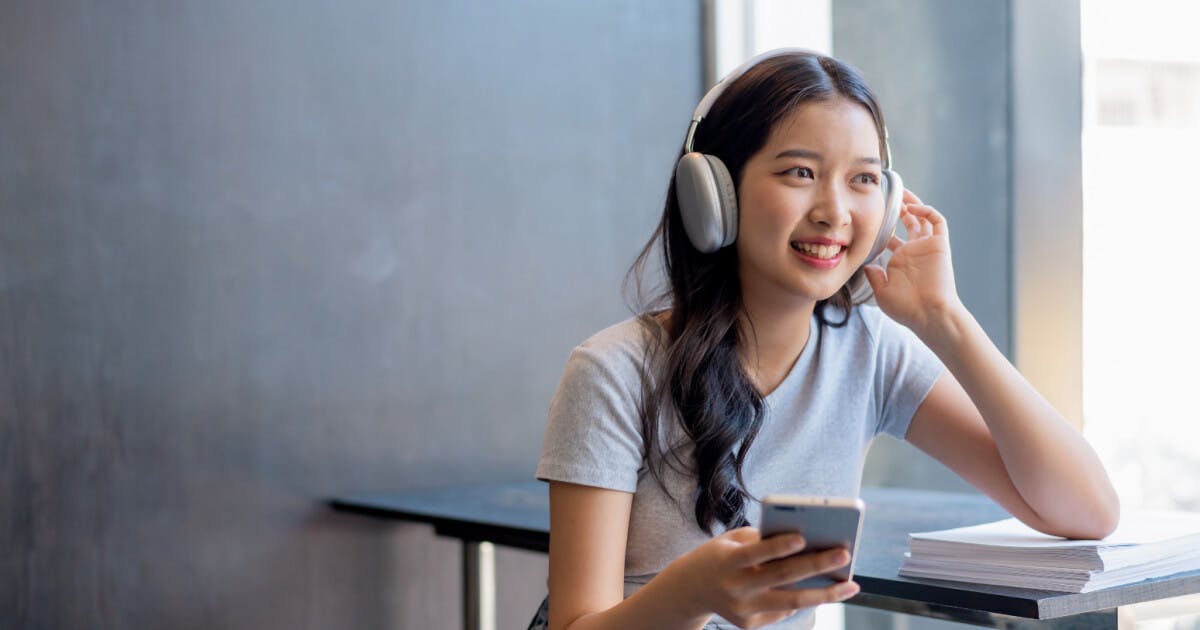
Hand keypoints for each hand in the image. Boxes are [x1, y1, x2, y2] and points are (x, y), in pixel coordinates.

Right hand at [670, 527, 859, 628]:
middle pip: (781, 578)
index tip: (803, 537)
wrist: (690, 589)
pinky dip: (804, 597)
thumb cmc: (720, 556)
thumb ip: (761, 539)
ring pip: (791, 603)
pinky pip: (783, 610)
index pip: (756, 554)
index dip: (778, 547)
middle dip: (816, 565)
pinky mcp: (749, 624)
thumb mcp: (731, 541)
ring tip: (851, 586)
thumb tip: (806, 541)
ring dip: (825, 594)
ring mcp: (743, 610)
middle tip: (844, 554)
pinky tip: (823, 589)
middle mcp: (735, 588)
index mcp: (727, 561)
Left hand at [863, 190, 963, 335]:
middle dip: (898, 208)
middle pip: (908, 222)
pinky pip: (937, 221)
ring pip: (923, 217)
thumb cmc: (906, 309)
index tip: (869, 214)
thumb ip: (873, 276)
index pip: (891, 236)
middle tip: (885, 195)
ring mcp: (927, 246)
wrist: (929, 314)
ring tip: (899, 192)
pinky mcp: (940, 245)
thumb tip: (866, 264)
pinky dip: (927, 211)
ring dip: (913, 203)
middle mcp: (914, 250)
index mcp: (900, 260)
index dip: (881, 225)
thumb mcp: (881, 292)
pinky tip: (913, 208)